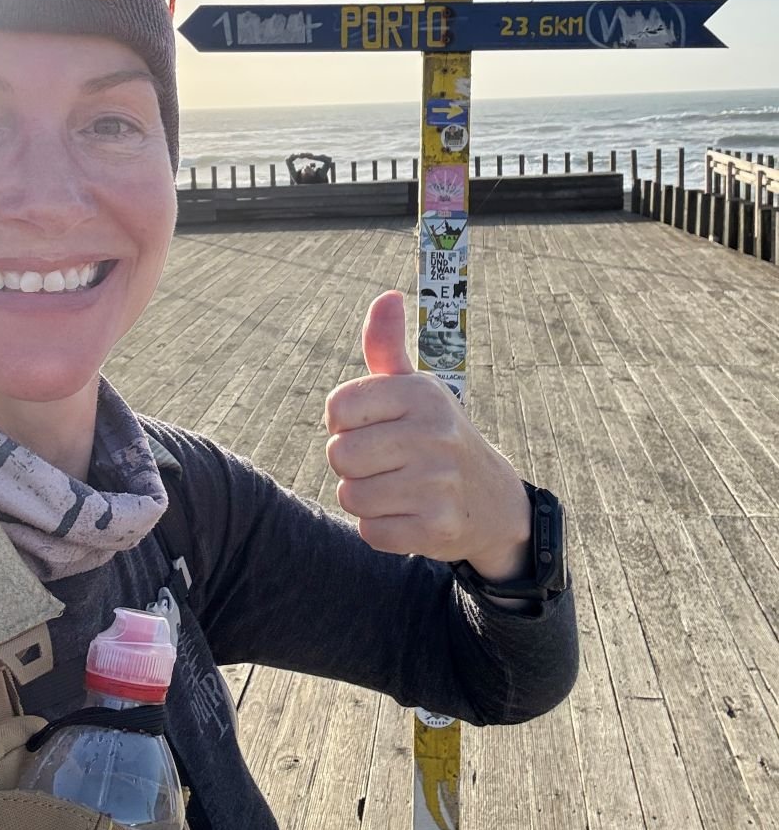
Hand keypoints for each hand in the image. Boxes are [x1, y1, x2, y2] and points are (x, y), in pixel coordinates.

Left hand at [324, 290, 531, 578]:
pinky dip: (381, 529)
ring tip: (397, 489)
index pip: (337, 408)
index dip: (343, 423)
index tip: (370, 427)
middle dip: (351, 465)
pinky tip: (408, 515)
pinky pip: (371, 533)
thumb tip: (386, 296)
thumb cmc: (434, 435)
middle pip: (339, 456)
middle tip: (384, 463)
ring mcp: (438, 483)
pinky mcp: (437, 528)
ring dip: (365, 499)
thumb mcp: (415, 389)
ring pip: (351, 497)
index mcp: (420, 393)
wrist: (492, 500)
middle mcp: (433, 434)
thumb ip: (387, 346)